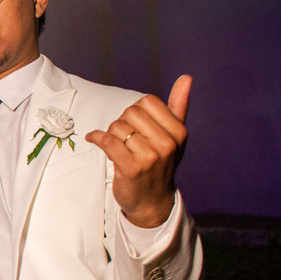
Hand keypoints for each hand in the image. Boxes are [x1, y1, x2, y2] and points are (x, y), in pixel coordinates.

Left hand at [85, 75, 190, 227]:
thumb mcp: (174, 136)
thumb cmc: (161, 164)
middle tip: (123, 137)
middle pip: (130, 112)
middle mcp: (167, 144)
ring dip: (110, 134)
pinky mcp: (131, 168)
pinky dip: (96, 138)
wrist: (152, 201)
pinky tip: (94, 139)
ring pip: (117, 127)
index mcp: (179, 132)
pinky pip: (107, 142)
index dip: (136, 110)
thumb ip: (178, 106)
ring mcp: (150, 157)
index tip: (135, 124)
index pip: (148, 102)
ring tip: (116, 146)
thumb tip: (186, 78)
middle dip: (122, 122)